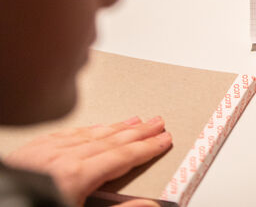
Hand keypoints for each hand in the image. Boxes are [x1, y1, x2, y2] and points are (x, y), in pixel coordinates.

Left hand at [3, 116, 171, 205]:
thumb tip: (148, 204)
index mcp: (75, 178)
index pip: (122, 157)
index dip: (147, 148)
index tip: (164, 140)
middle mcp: (60, 159)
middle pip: (110, 140)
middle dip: (138, 132)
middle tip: (157, 122)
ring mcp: (42, 153)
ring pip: (88, 134)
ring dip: (115, 127)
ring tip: (135, 121)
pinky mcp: (28, 153)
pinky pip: (64, 135)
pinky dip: (86, 130)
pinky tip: (94, 128)